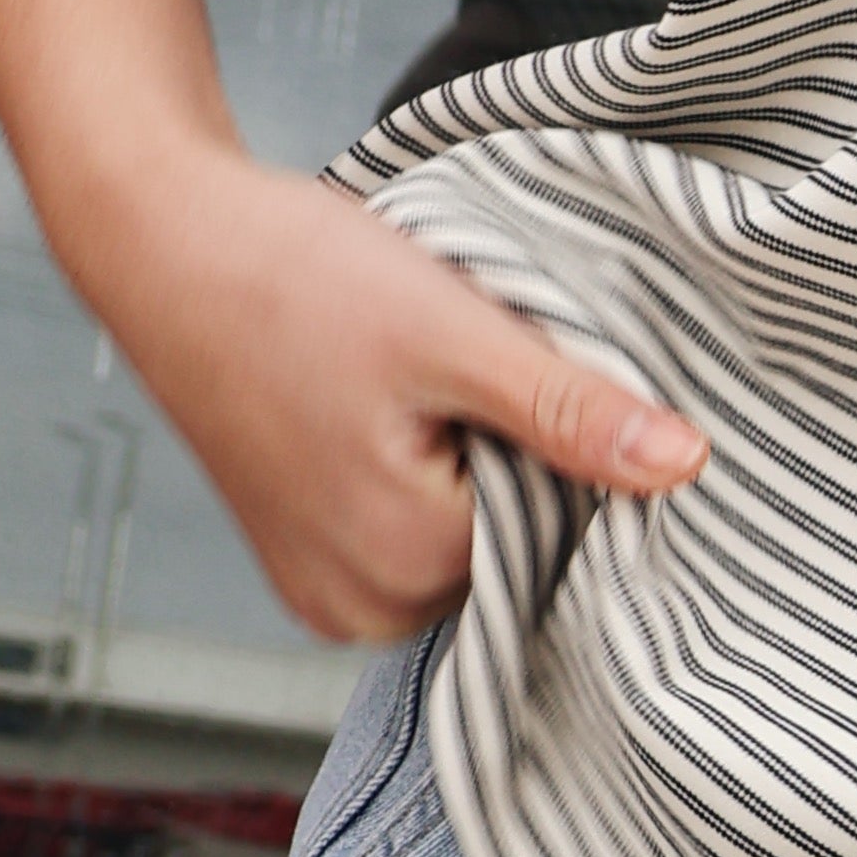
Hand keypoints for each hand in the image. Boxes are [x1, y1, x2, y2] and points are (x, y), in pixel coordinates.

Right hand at [77, 140, 706, 639]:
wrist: (168, 246)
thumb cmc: (298, 277)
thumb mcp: (455, 331)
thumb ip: (571, 410)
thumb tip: (688, 467)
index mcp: (408, 564)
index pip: (569, 521)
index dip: (571, 431)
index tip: (522, 357)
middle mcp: (363, 609)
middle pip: (517, 538)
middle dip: (519, 452)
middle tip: (460, 356)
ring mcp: (327, 594)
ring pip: (467, 536)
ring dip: (472, 462)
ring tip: (414, 375)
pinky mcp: (305, 564)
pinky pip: (410, 537)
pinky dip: (425, 474)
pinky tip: (387, 402)